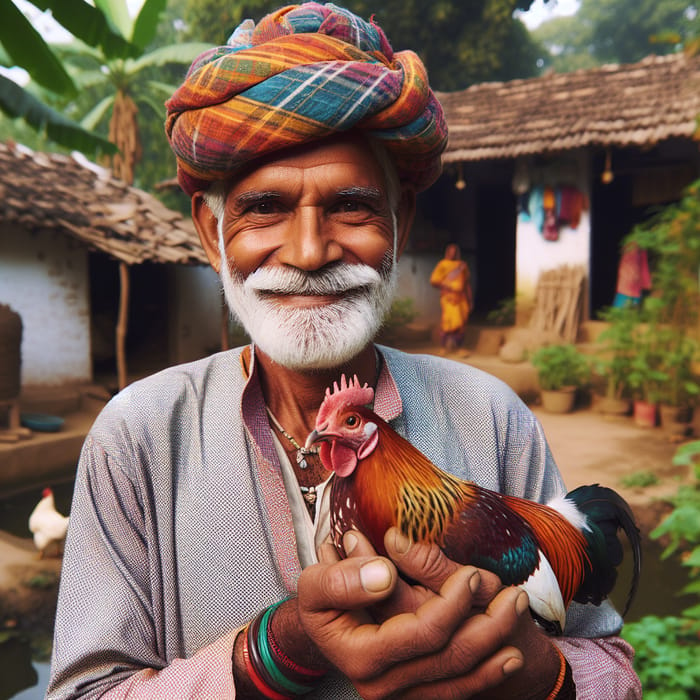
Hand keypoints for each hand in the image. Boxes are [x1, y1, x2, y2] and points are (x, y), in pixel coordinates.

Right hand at [297, 529, 529, 698]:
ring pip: (459, 676)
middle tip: (511, 592)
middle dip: (488, 623)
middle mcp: (381, 683)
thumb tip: (384, 573)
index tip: (470, 575)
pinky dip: (485, 674)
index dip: (450, 603)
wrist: (322, 630)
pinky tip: (507, 655)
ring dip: (495, 645)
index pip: (420, 632)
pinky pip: (456, 692)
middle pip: (448, 656)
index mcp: (359, 655)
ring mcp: (400, 694)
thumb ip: (346, 577)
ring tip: (518, 611)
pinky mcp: (415, 695)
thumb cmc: (323, 599)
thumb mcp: (317, 582)